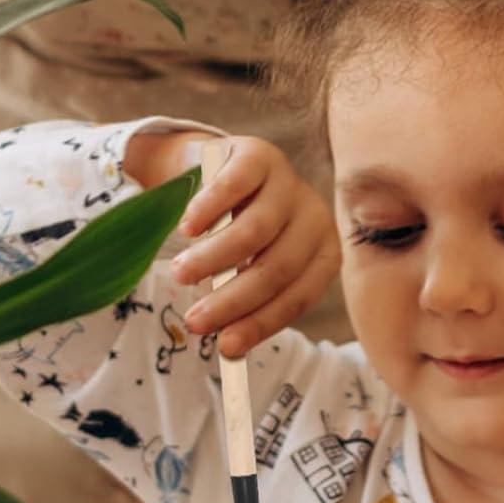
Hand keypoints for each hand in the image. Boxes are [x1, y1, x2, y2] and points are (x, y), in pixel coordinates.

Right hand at [131, 130, 339, 358]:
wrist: (220, 169)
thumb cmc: (237, 230)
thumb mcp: (247, 267)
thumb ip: (243, 301)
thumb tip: (229, 348)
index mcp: (322, 252)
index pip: (299, 296)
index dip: (262, 323)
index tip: (226, 346)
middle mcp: (314, 217)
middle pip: (277, 268)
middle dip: (233, 301)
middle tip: (195, 322)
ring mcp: (289, 183)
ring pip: (254, 232)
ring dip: (214, 260)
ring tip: (181, 275)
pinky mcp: (259, 155)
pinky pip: (233, 187)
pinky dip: (207, 211)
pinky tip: (186, 229)